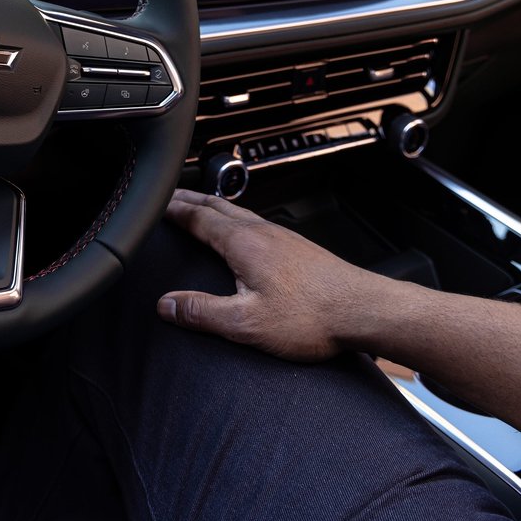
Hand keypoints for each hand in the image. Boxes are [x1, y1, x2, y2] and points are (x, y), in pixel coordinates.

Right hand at [158, 189, 386, 360]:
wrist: (366, 311)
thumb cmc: (314, 317)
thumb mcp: (247, 323)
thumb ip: (202, 312)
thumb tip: (167, 305)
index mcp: (243, 243)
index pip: (198, 217)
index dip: (172, 209)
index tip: (154, 205)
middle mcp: (262, 232)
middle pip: (216, 205)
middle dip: (189, 199)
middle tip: (169, 197)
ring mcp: (283, 237)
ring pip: (238, 211)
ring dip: (211, 207)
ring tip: (198, 208)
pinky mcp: (298, 248)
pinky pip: (256, 223)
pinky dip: (234, 218)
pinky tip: (241, 234)